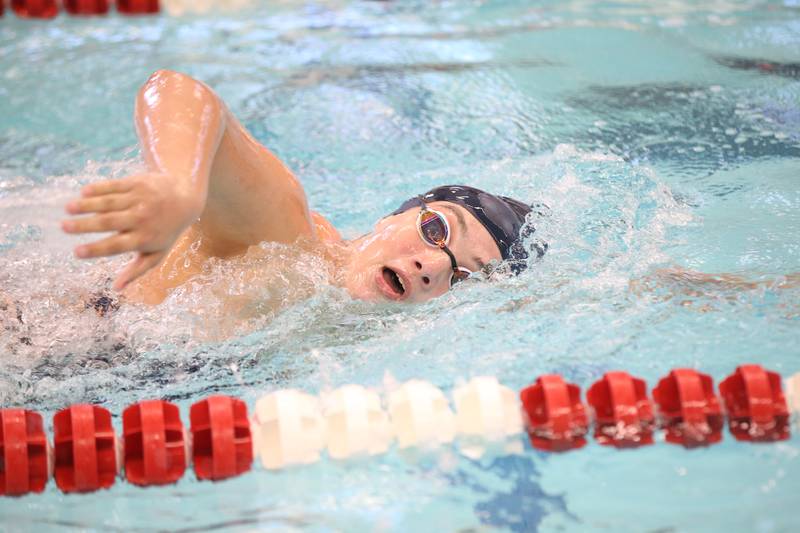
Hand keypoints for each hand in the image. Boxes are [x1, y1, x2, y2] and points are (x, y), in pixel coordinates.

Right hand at [62, 173, 202, 290]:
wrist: (185, 199)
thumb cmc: (166, 231)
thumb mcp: (157, 253)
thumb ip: (137, 270)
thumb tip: (117, 288)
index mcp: (144, 238)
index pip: (116, 246)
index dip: (96, 250)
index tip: (76, 252)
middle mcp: (142, 218)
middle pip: (108, 222)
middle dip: (84, 225)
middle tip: (63, 227)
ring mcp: (140, 199)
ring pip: (108, 202)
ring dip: (86, 205)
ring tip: (68, 209)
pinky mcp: (138, 183)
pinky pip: (114, 186)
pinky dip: (98, 189)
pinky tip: (83, 193)